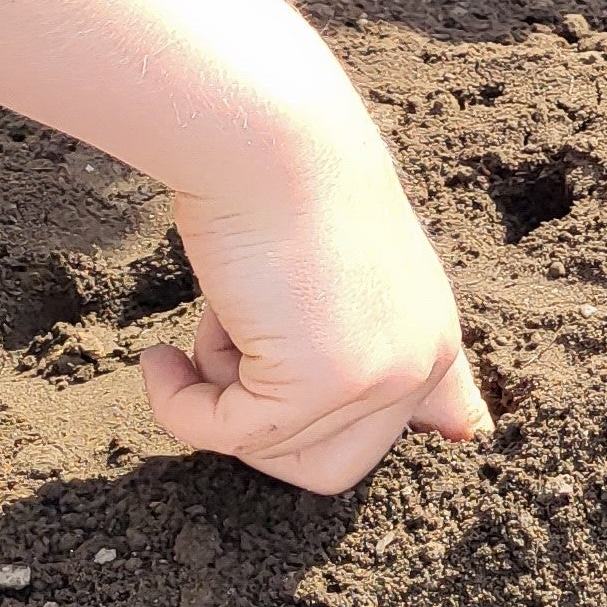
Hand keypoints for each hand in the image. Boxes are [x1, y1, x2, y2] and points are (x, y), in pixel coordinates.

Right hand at [142, 130, 492, 494]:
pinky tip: (159, 357)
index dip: (425, 433)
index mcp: (431, 327)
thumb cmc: (280, 186)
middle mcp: (423, 359)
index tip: (442, 438)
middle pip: (334, 466)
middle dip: (262, 427)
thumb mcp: (335, 271)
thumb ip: (351, 334)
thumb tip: (392, 395)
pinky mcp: (324, 382)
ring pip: (276, 454)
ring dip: (218, 398)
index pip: (448, 413)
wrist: (268, 139)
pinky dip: (178, 407)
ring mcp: (383, 375)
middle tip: (226, 361)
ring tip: (214, 320)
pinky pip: (228, 436)